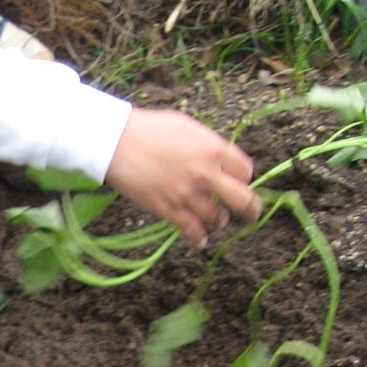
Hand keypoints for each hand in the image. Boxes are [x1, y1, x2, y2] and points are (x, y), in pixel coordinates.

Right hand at [104, 108, 259, 248]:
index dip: (244, 178)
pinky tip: (200, 239)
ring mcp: (187, 194)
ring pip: (216, 218)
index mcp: (213, 149)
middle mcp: (205, 173)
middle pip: (242, 199)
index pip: (245, 171)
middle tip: (250, 214)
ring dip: (219, 221)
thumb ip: (208, 145)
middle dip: (250, 209)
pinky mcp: (167, 209)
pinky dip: (198, 238)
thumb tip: (219, 159)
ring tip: (216, 220)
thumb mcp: (188, 127)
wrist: (116, 141)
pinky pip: (191, 230)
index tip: (238, 182)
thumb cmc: (149, 129)